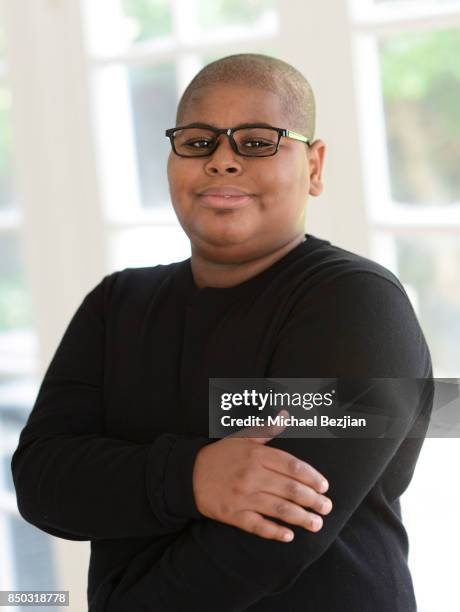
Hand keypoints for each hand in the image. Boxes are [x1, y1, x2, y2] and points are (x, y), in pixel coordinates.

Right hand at [192, 410, 332, 542]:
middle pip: (289, 489)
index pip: (291, 466)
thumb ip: (266, 429)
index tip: (324, 486)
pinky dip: (274, 532)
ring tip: (317, 523)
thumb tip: (285, 414)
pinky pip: (258, 526)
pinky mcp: (233, 515)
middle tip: (327, 507)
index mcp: (256, 455)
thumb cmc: (220, 455)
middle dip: (312, 500)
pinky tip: (289, 536)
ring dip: (301, 518)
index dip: (311, 477)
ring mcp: (242, 497)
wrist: (188, 475)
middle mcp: (251, 476)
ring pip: (278, 509)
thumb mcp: (242, 438)